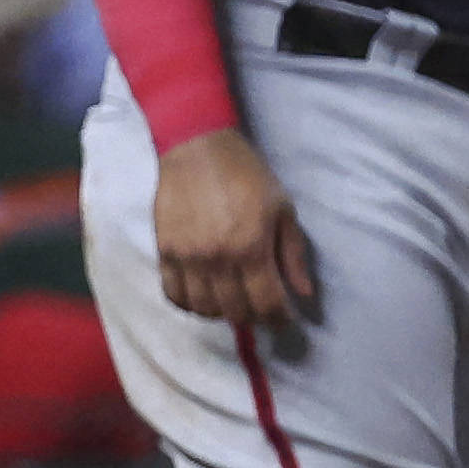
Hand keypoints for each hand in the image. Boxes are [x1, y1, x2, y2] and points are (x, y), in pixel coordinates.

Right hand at [149, 128, 320, 327]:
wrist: (195, 148)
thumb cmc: (245, 174)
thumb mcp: (282, 208)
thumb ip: (293, 253)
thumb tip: (304, 293)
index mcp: (251, 247)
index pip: (267, 304)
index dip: (280, 319)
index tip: (285, 319)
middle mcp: (217, 259)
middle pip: (235, 311)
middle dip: (254, 317)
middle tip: (261, 309)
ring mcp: (187, 257)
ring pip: (203, 308)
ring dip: (222, 313)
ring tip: (232, 303)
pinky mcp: (165, 251)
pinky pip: (173, 294)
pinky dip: (190, 303)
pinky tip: (203, 296)